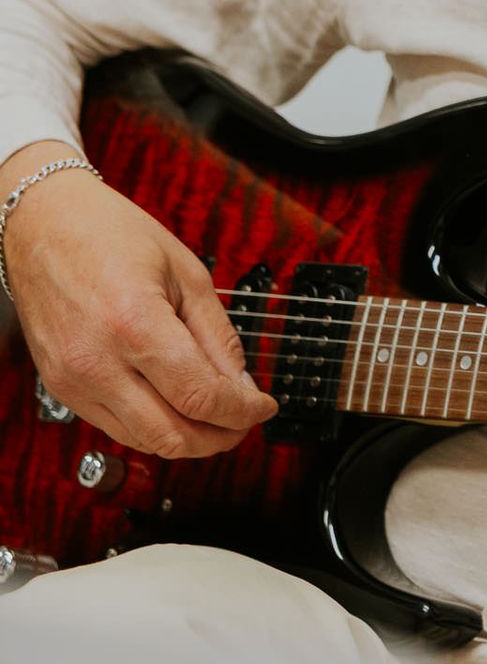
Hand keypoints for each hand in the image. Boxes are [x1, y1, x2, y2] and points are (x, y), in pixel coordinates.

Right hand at [3, 141, 276, 457]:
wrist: (42, 226)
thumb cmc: (110, 235)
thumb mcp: (186, 274)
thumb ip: (217, 335)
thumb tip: (242, 384)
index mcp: (133, 325)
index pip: (200, 397)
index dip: (242, 412)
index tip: (263, 407)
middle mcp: (96, 363)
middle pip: (172, 435)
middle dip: (221, 437)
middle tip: (246, 421)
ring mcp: (72, 381)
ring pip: (144, 441)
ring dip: (190, 440)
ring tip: (219, 419)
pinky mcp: (61, 388)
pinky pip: (116, 428)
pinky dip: (155, 427)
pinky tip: (178, 409)